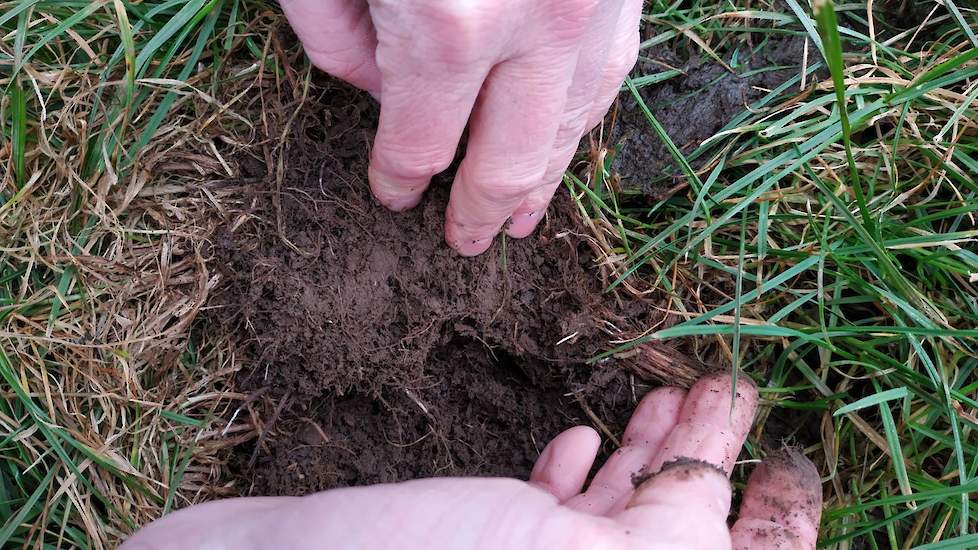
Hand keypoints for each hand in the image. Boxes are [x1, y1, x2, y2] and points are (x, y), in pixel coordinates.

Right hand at [122, 374, 821, 548]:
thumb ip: (675, 537)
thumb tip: (732, 498)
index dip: (774, 515)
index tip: (785, 452)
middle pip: (669, 540)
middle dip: (703, 468)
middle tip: (724, 393)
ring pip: (607, 527)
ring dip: (644, 463)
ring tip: (665, 403)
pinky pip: (543, 524)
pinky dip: (573, 482)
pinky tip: (581, 443)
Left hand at [280, 0, 642, 254]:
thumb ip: (334, 34)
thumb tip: (379, 91)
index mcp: (451, 25)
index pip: (421, 145)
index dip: (400, 179)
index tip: (394, 194)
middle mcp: (540, 24)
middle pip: (509, 162)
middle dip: (478, 213)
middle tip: (464, 243)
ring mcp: (596, 4)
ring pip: (571, 125)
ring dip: (541, 180)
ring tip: (521, 219)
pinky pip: (607, 72)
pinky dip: (578, 117)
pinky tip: (560, 138)